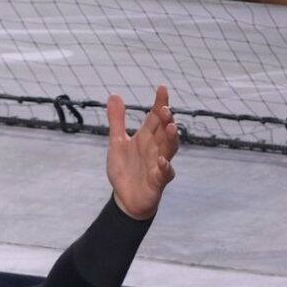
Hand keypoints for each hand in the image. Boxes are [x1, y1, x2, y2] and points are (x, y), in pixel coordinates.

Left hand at [106, 85, 178, 219]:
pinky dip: (164, 167)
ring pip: (170, 149)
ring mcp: (159, 164)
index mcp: (146, 137)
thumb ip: (117, 120)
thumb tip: (114, 94)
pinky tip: (162, 161)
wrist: (125, 198)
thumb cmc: (125, 169)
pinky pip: (164, 173)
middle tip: (165, 109)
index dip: (160, 103)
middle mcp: (156, 148)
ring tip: (171, 127)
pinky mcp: (158, 181)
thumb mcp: (116, 142)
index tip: (161, 88)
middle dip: (166, 120)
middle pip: (165, 131)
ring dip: (171, 139)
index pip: (155, 117)